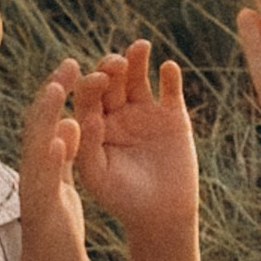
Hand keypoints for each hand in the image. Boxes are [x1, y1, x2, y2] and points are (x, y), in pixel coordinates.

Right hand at [13, 64, 88, 260]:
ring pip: (38, 148)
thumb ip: (64, 160)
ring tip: (58, 88)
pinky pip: (46, 181)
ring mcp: (36, 193)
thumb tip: (69, 125)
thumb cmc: (58, 236)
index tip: (73, 67)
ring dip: (47, 117)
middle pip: (39, 127)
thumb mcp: (63, 189)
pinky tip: (63, 138)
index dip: (57, 94)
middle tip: (69, 64)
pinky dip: (53, 158)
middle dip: (52, 94)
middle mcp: (34, 176)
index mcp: (43, 169)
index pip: (48, 124)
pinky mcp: (43, 212)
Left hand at [72, 40, 197, 245]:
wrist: (161, 215)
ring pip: (139, 77)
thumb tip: (87, 116)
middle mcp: (117, 112)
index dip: (90, 85)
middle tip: (116, 63)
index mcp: (93, 124)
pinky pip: (170, 90)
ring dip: (138, 60)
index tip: (97, 79)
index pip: (87, 96)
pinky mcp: (173, 115)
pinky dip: (170, 77)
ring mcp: (145, 111)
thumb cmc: (122, 199)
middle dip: (112, 67)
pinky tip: (168, 68)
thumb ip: (87, 147)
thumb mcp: (98, 177)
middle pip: (112, 80)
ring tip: (140, 46)